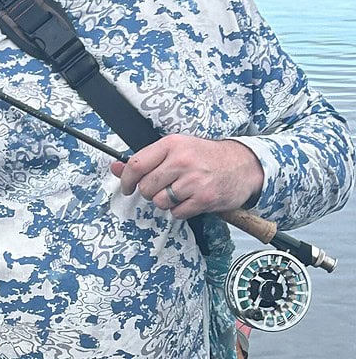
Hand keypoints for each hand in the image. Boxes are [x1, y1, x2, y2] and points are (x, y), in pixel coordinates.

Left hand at [110, 135, 263, 217]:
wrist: (242, 165)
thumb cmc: (206, 157)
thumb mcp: (176, 149)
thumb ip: (146, 159)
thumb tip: (115, 168)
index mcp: (172, 144)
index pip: (136, 164)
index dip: (125, 179)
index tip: (126, 187)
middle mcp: (182, 161)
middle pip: (147, 187)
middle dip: (150, 192)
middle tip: (162, 188)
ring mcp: (194, 181)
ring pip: (160, 202)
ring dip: (166, 202)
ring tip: (180, 192)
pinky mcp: (204, 199)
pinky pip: (177, 213)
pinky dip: (181, 210)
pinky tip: (191, 199)